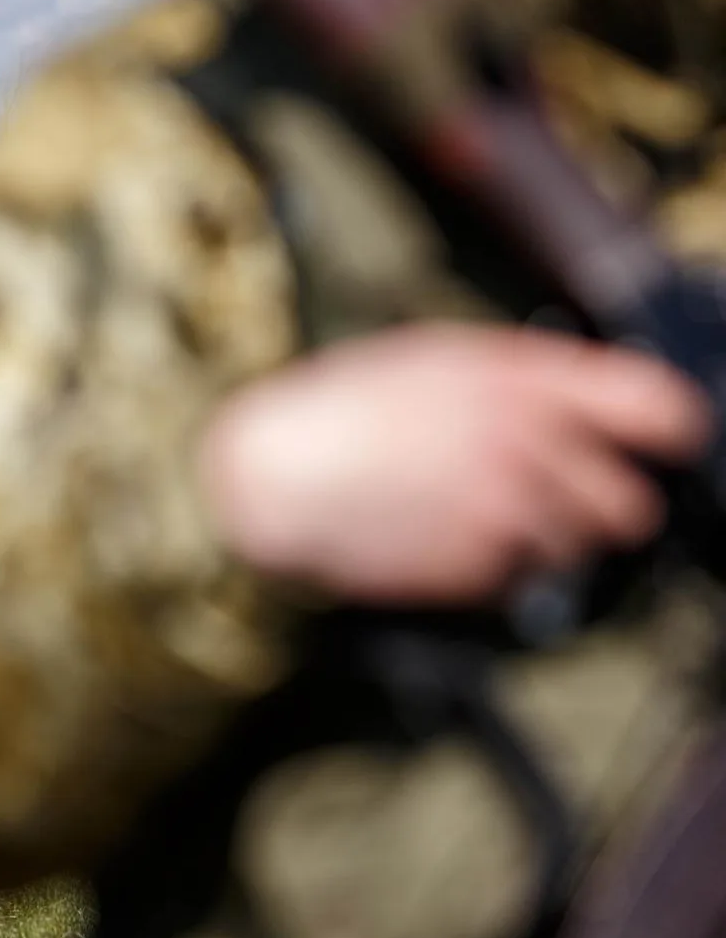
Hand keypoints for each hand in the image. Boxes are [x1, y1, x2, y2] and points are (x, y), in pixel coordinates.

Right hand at [199, 322, 710, 605]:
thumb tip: (588, 399)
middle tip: (566, 498)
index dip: (667, 430)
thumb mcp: (434, 357)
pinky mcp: (474, 572)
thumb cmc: (342, 411)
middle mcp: (527, 449)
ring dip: (547, 540)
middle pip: (630, 504)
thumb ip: (522, 377)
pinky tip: (444, 536)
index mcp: (522, 383)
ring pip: (578, 549)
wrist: (269, 477)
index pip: (657, 410)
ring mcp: (504, 517)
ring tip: (487, 517)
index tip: (663, 440)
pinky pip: (518, 580)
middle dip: (604, 504)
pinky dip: (494, 567)